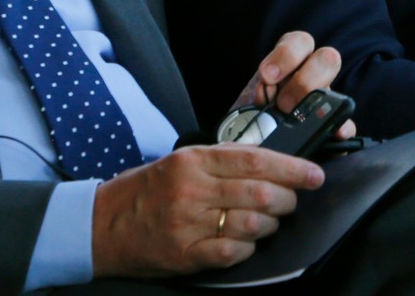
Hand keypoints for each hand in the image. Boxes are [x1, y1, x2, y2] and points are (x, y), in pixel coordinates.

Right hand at [91, 143, 322, 276]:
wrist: (101, 225)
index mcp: (195, 160)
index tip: (314, 175)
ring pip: (253, 223)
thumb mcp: (181, 162)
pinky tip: (246, 243)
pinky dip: (248, 249)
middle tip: (291, 201)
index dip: (292, 168)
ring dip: (270, 224)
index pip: (257, 160)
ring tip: (268, 221)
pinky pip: (233, 252)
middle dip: (287, 199)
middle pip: (261, 192)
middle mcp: (193, 189)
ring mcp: (189, 223)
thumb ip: (222, 161)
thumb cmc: (145, 190)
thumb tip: (270, 164)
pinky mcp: (185, 254)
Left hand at [233, 29, 356, 141]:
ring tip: (300, 120)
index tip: (268, 75)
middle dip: (305, 80)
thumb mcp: (245, 108)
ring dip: (322, 100)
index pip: (298, 42)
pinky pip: (347, 123)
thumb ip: (253, 103)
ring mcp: (325, 100)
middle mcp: (312, 76)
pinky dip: (343, 127)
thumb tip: (260, 101)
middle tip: (284, 104)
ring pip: (338, 85)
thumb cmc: (248, 122)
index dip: (286, 54)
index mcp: (289, 64)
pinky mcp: (333, 126)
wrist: (251, 148)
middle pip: (326, 58)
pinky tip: (336, 134)